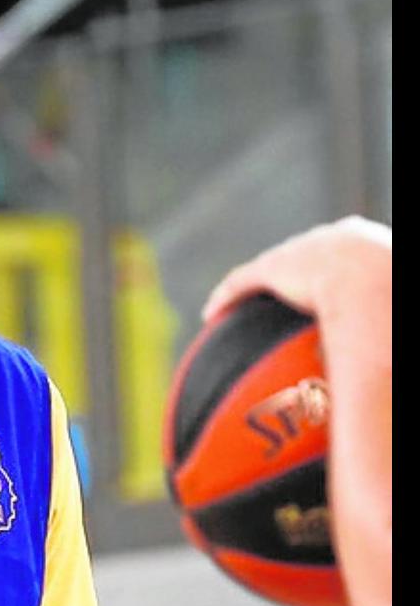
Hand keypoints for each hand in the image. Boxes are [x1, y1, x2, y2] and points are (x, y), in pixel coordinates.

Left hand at [201, 215, 390, 321]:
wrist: (377, 284)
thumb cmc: (394, 301)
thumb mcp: (390, 307)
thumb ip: (379, 328)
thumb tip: (381, 365)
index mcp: (361, 243)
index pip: (337, 251)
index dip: (326, 266)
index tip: (323, 284)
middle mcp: (326, 240)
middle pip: (299, 254)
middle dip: (289, 270)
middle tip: (283, 293)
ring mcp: (298, 251)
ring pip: (265, 267)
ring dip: (251, 286)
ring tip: (237, 304)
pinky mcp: (273, 268)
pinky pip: (242, 283)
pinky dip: (226, 298)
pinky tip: (210, 315)